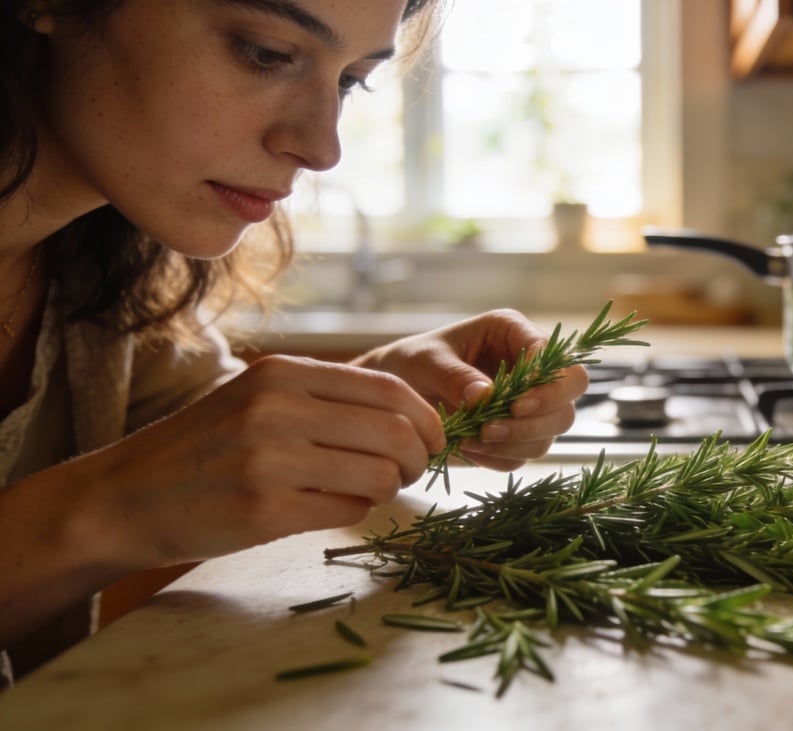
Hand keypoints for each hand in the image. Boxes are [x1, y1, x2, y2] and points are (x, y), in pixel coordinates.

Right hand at [64, 356, 443, 567]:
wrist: (125, 496)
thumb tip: (413, 416)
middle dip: (421, 457)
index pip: (391, 388)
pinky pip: (347, 510)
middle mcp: (277, 408)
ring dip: (389, 488)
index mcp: (284, 373)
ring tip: (370, 490)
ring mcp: (269, 460)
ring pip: (379, 474)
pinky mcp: (262, 511)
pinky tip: (332, 507)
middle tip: (412, 471)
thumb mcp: (260, 397)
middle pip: (396, 431)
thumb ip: (327, 398)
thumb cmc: (206, 447)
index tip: (431, 440)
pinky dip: (355, 511)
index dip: (427, 418)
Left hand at [352, 308, 588, 471]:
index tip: (515, 405)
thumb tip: (487, 396)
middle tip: (495, 428)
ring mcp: (530, 402)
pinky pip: (528, 453)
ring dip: (517, 441)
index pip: (555, 355)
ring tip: (472, 440)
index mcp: (514, 332)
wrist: (393, 397)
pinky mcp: (519, 433)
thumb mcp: (425, 361)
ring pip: (554, 428)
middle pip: (571, 392)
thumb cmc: (410, 364)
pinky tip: (471, 450)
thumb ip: (454, 375)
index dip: (547, 383)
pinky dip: (502, 457)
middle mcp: (531, 366)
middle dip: (542, 415)